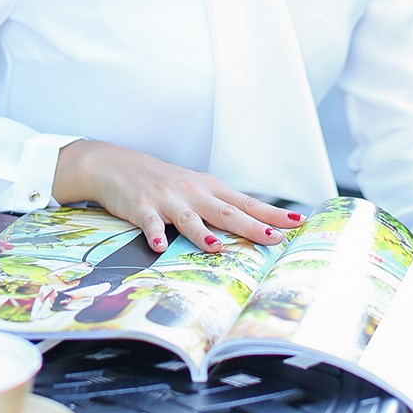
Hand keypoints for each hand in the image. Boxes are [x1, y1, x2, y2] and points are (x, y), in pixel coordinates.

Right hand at [52, 139, 305, 252]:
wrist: (115, 165)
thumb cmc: (160, 181)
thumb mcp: (192, 189)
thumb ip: (217, 207)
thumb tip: (249, 227)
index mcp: (208, 188)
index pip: (246, 203)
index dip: (271, 214)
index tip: (297, 223)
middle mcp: (192, 192)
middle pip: (227, 211)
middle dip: (252, 226)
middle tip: (274, 238)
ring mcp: (167, 199)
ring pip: (190, 218)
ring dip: (203, 233)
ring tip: (218, 246)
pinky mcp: (141, 207)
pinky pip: (150, 223)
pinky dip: (155, 234)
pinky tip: (160, 247)